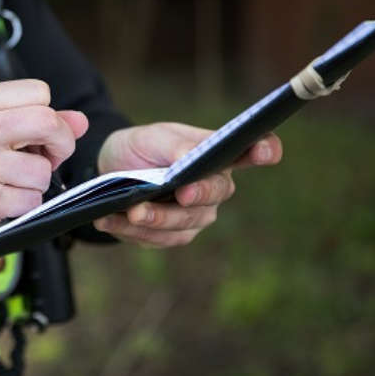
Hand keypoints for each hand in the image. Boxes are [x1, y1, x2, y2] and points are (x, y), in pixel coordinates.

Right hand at [0, 79, 88, 252]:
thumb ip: (28, 120)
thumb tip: (79, 120)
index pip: (38, 92)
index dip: (48, 114)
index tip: (38, 134)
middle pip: (47, 123)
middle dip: (59, 145)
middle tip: (46, 157)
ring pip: (42, 171)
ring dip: (35, 184)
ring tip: (9, 183)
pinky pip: (29, 202)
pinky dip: (21, 206)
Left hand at [94, 122, 281, 247]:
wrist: (109, 168)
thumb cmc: (142, 147)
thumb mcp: (155, 136)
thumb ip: (176, 146)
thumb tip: (188, 159)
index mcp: (217, 156)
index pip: (251, 151)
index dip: (264, 150)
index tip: (266, 151)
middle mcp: (213, 188)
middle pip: (215, 196)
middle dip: (198, 195)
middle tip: (181, 192)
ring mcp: (193, 215)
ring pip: (183, 224)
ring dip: (156, 219)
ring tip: (132, 211)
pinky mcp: (169, 235)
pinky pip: (155, 239)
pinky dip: (130, 230)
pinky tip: (108, 219)